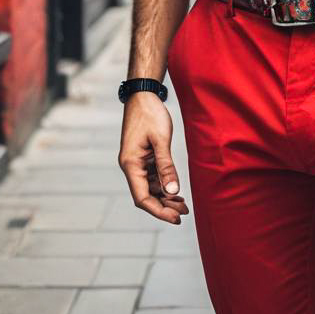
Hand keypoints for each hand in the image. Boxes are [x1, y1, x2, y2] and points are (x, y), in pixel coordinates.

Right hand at [118, 92, 188, 223]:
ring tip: (183, 204)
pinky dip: (164, 185)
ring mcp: (136, 162)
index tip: (175, 218)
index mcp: (130, 164)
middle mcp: (130, 166)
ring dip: (165, 197)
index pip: (142, 197)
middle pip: (145, 195)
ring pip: (150, 187)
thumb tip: (173, 191)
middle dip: (164, 206)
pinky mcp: (143, 157)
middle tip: (184, 212)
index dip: (158, 210)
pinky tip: (176, 190)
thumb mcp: (161, 140)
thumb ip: (166, 166)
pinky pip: (152, 177)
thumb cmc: (150, 114)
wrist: (143, 95)